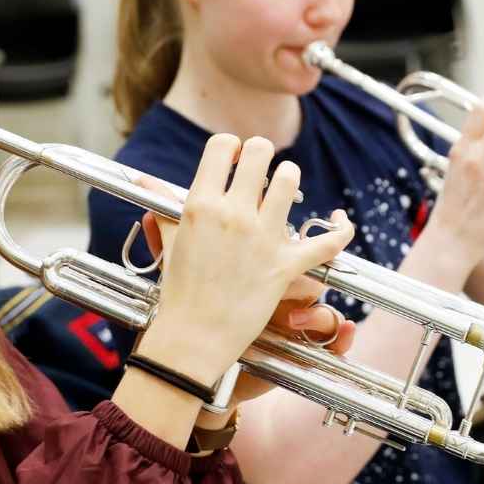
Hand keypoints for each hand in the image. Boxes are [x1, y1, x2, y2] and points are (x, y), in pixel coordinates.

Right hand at [135, 134, 354, 388]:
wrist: (193, 337)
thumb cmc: (178, 292)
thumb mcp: (169, 242)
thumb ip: (163, 206)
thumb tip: (144, 181)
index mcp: (201, 205)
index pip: (222, 146)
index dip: (231, 148)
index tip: (234, 160)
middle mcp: (233, 215)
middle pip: (261, 153)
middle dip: (261, 156)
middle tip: (259, 172)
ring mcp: (262, 239)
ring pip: (290, 180)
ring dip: (290, 179)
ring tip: (284, 190)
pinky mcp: (286, 266)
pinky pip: (327, 241)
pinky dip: (340, 229)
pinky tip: (340, 220)